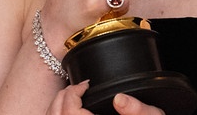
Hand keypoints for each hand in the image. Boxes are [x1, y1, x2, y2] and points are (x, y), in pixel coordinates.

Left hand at [46, 83, 164, 114]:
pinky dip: (58, 114)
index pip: (70, 113)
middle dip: (64, 96)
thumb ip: (138, 110)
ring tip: (73, 96)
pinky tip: (70, 110)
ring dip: (58, 106)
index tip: (86, 84)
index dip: (74, 93)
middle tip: (79, 87)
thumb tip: (119, 99)